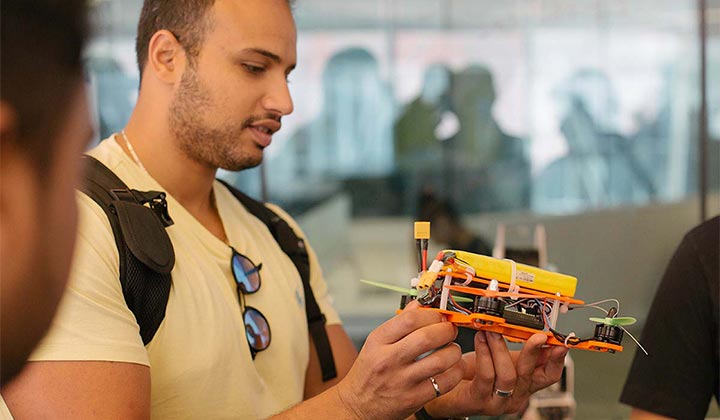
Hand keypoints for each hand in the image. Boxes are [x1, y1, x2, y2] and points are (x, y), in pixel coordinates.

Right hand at [335, 301, 465, 419]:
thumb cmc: (367, 373)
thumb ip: (398, 323)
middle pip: (427, 337)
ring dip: (453, 351)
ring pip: (440, 360)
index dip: (431, 314)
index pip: (410, 319)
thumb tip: (418, 305)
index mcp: (378, 341)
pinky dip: (455, 372)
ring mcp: (401, 381)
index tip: (439, 316)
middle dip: (446, 330)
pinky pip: (445, 383)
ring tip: (452, 349)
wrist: (357, 406)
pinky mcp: (414, 399)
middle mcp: (388, 360)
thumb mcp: (375, 344)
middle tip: (450, 330)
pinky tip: (452, 368)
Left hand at [425, 331, 567, 417]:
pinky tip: (480, 339)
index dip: (557, 360)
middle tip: (535, 334)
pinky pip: (486, 376)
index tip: (560, 342)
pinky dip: (484, 354)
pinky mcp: (478, 401)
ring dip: (500, 348)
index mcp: (524, 385)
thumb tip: (537, 331)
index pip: (549, 376)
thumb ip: (518, 350)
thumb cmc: (472, 373)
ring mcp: (497, 402)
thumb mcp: (501, 359)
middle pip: (532, 376)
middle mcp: (515, 396)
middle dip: (534, 351)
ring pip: (508, 375)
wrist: (445, 389)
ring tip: (491, 330)